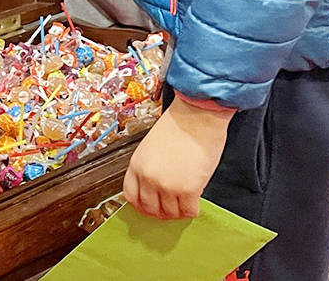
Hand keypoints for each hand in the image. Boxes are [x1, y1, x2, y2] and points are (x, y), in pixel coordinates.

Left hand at [122, 98, 233, 219]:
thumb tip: (155, 188)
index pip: (131, 196)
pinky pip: (189, 211)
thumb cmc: (179, 125)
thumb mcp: (151, 147)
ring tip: (185, 201)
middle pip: (149, 208)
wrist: (197, 115)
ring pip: (170, 213)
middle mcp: (148, 177)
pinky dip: (193, 210)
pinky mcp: (188, 189)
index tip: (150, 206)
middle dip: (161, 211)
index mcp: (137, 164)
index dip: (142, 205)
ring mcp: (167, 185)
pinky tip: (196, 200)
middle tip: (171, 207)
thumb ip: (150, 167)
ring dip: (178, 211)